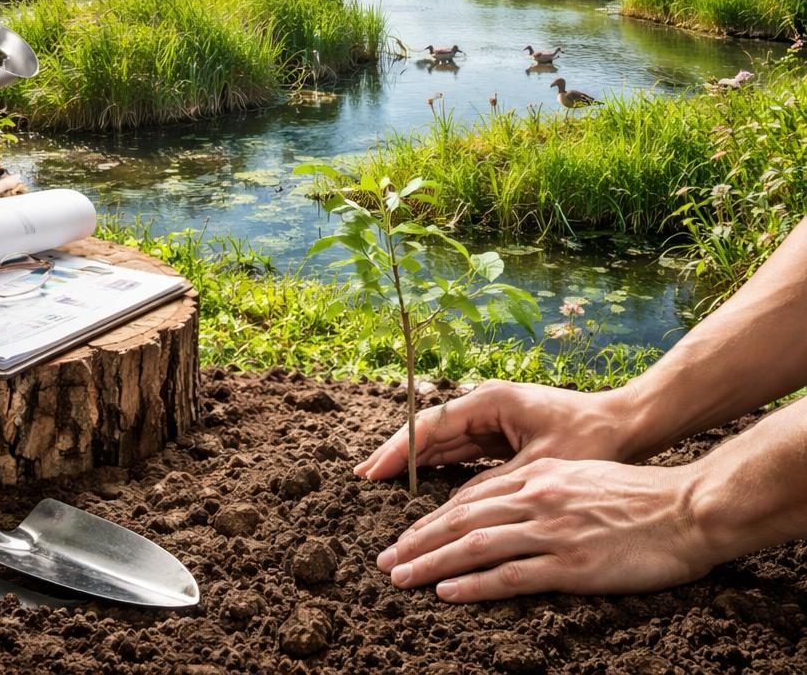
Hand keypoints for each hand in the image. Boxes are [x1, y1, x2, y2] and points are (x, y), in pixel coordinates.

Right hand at [354, 379, 635, 490]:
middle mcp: (485, 404)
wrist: (627, 425)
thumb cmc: (590, 439)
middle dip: (396, 455)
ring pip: (442, 441)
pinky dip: (437, 466)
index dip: (397, 451)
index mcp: (490, 401)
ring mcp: (492, 418)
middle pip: (429, 431)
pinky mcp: (502, 434)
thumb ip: (492, 486)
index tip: (370, 472)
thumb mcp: (539, 469)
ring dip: (413, 462)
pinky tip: (418, 483)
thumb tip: (450, 509)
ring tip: (379, 482)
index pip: (430, 425)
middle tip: (362, 478)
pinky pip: (460, 450)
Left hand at [377, 456, 712, 601]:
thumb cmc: (638, 497)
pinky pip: (512, 574)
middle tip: (386, 560)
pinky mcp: (571, 563)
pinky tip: (447, 592)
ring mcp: (552, 530)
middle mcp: (536, 498)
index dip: (433, 519)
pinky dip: (474, 584)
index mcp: (538, 477)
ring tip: (401, 577)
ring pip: (476, 545)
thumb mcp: (580, 480)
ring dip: (432, 562)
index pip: (471, 499)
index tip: (405, 536)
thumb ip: (543, 492)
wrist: (685, 509)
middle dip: (418, 541)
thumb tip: (510, 510)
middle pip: (462, 520)